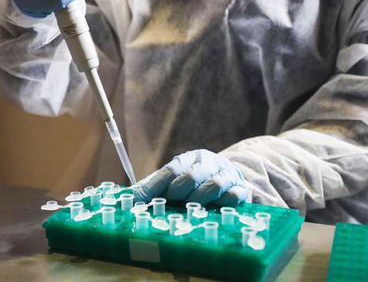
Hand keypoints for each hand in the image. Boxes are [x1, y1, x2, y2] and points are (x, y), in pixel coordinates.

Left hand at [133, 149, 249, 205]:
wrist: (230, 178)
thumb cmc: (195, 184)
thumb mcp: (172, 182)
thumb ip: (151, 188)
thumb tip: (126, 198)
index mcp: (189, 158)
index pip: (171, 169)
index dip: (156, 186)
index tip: (142, 200)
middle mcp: (208, 162)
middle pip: (191, 175)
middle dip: (178, 191)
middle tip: (171, 201)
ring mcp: (227, 174)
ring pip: (214, 184)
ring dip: (199, 198)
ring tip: (191, 207)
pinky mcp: (241, 189)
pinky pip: (234, 195)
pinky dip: (223, 202)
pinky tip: (215, 209)